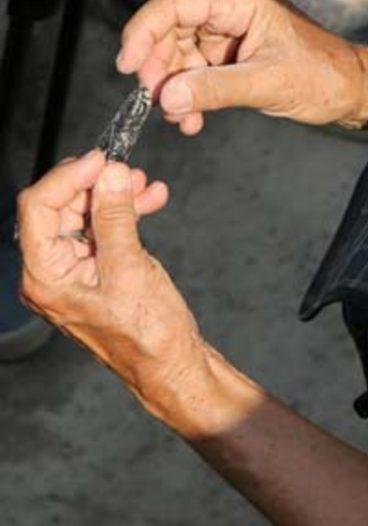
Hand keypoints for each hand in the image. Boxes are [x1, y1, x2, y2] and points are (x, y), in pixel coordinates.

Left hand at [18, 153, 209, 415]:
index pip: (38, 209)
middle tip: (126, 169)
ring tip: (144, 184)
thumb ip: (116, 217)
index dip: (67, 178)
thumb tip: (111, 174)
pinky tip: (151, 201)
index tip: (100, 159)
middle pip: (59, 208)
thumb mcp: (130, 268)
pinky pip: (102, 229)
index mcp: (45, 277)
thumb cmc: (147, 334)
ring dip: (114, 195)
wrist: (171, 366)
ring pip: (84, 214)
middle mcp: (51, 272)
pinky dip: (125, 211)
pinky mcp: (96, 270)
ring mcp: (73, 271)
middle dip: (94, 183)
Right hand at [116, 0, 367, 134]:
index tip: (127, 67)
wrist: (351, 89)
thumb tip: (167, 97)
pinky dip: (189, 91)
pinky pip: (194, 65)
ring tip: (182, 119)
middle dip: (158, 66)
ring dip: (173, 86)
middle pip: (170, 26)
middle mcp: (230, 4)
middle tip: (157, 103)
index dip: (143, 31)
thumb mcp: (267, 84)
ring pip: (177, 49)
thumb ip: (215, 89)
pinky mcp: (230, 47)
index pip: (174, 3)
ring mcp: (229, 25)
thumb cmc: (322, 78)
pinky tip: (192, 118)